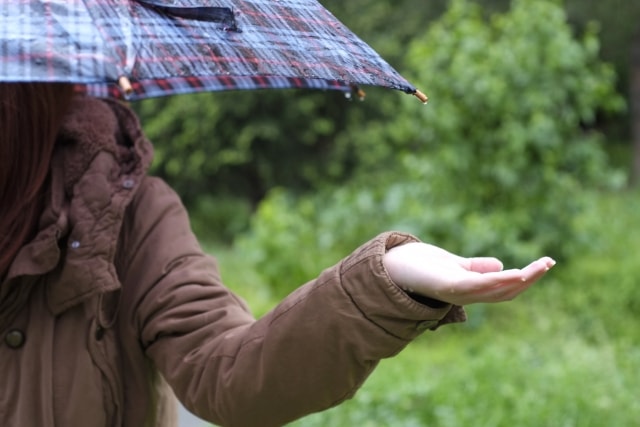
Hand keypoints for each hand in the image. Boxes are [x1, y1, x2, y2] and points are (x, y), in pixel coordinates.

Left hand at [383, 242, 555, 305]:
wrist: (391, 268)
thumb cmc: (419, 266)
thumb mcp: (455, 265)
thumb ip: (476, 267)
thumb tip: (500, 264)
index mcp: (471, 290)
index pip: (505, 288)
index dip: (527, 279)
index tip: (546, 264)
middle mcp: (467, 296)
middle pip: (506, 291)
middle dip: (530, 278)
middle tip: (550, 263)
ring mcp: (458, 293)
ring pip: (495, 290)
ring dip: (519, 279)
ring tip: (539, 267)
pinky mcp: (448, 287)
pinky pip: (478, 286)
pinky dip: (497, 281)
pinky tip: (513, 272)